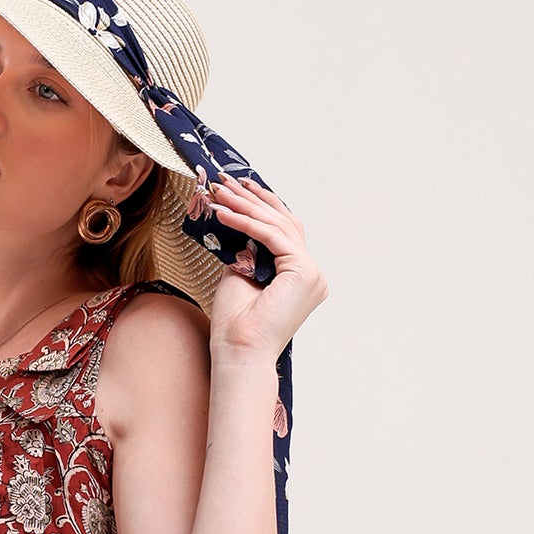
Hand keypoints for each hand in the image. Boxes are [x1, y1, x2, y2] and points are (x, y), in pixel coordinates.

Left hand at [206, 174, 327, 364]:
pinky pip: (273, 237)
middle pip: (285, 223)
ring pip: (279, 226)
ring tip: (220, 193)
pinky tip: (225, 213)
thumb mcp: (239, 275)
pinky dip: (248, 223)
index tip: (238, 188)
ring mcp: (312, 274)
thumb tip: (238, 222)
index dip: (262, 206)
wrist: (238, 351)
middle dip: (253, 199)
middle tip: (227, 181)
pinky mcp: (304, 273)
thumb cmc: (236, 324)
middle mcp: (312, 274)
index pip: (284, 231)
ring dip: (247, 206)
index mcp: (299, 277)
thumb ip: (246, 250)